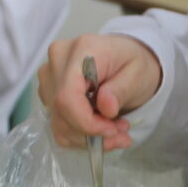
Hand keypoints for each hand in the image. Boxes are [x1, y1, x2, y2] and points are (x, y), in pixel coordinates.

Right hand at [37, 33, 162, 149]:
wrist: (125, 58)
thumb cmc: (133, 62)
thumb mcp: (139, 74)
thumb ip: (121, 90)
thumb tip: (106, 107)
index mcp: (82, 49)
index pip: (68, 94)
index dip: (86, 121)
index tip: (111, 131)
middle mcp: (58, 60)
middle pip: (62, 110)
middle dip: (92, 132)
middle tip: (120, 133)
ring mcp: (49, 76)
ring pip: (58, 122)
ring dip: (88, 137)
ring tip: (115, 130)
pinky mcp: (48, 92)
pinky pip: (58, 124)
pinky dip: (80, 135)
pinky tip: (100, 129)